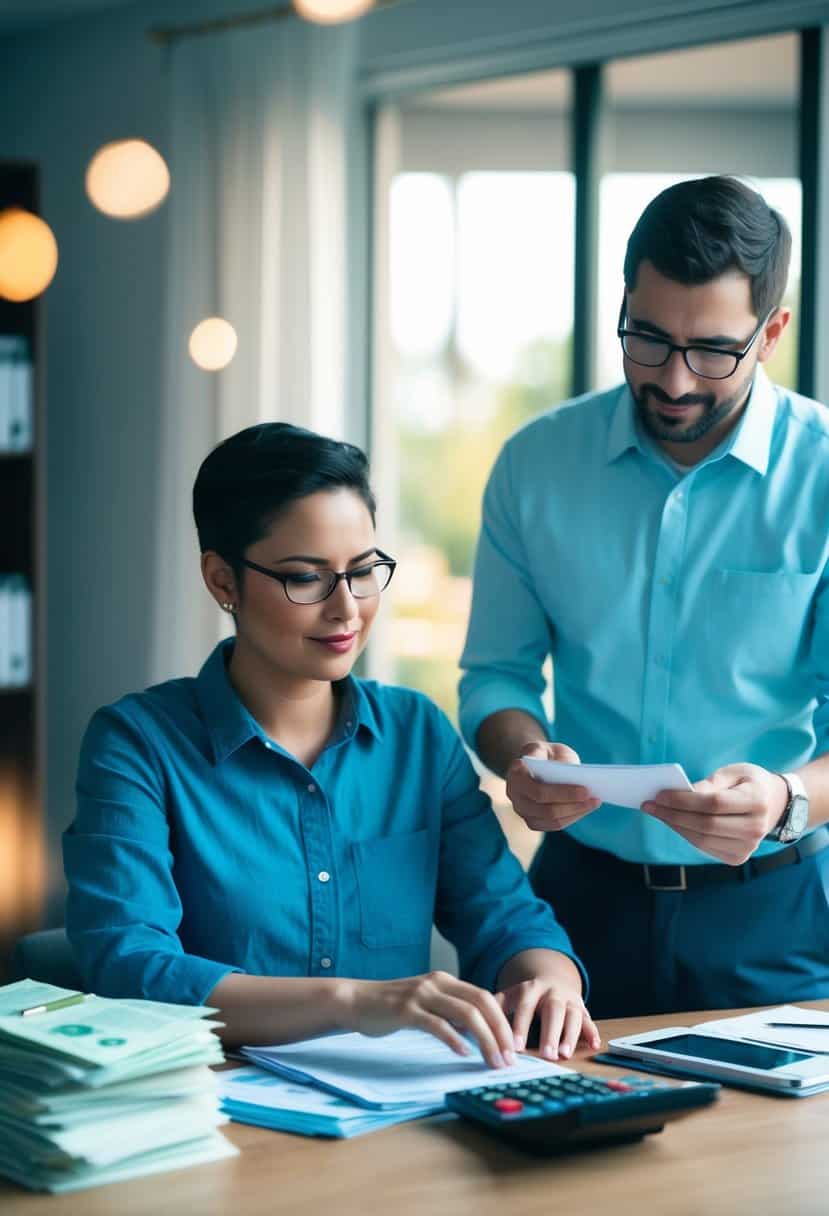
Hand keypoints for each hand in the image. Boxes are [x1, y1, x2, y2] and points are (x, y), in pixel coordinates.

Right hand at [338, 971, 516, 1068]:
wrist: (357, 1001)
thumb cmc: (394, 1007)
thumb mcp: (428, 1003)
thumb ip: (451, 1012)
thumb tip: (481, 1031)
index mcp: (445, 980)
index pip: (484, 997)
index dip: (503, 1021)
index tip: (513, 1047)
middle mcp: (437, 982)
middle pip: (481, 1003)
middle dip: (500, 1031)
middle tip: (509, 1058)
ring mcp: (422, 994)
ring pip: (464, 1014)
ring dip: (484, 1039)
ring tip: (492, 1060)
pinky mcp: (406, 1010)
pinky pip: (437, 1024)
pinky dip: (454, 1039)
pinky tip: (462, 1053)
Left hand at [496, 952, 600, 1060]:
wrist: (553, 978)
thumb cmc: (528, 995)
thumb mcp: (511, 995)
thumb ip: (496, 1006)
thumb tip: (474, 1021)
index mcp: (531, 988)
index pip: (526, 1006)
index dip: (521, 1026)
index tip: (516, 1048)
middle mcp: (553, 992)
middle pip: (554, 1010)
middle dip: (550, 1033)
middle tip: (547, 1056)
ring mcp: (570, 1000)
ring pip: (573, 1015)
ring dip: (571, 1035)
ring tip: (565, 1054)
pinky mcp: (583, 1009)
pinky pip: (589, 1019)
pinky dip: (592, 1032)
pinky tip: (593, 1045)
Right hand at [506, 741, 600, 831]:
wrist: (534, 762)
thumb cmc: (543, 754)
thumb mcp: (546, 747)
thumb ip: (555, 759)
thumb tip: (571, 776)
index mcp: (515, 774)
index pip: (539, 792)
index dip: (564, 793)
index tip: (586, 790)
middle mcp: (514, 795)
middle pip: (546, 810)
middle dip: (574, 805)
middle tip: (595, 798)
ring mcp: (521, 810)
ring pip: (551, 820)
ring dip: (576, 813)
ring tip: (594, 803)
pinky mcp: (532, 820)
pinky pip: (554, 825)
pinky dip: (572, 817)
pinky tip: (585, 808)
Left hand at [641, 763, 788, 863]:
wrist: (774, 805)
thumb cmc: (748, 783)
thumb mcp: (733, 772)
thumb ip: (710, 783)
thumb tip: (685, 793)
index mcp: (757, 801)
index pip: (713, 804)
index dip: (683, 800)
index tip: (659, 794)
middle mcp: (756, 828)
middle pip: (705, 824)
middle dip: (672, 814)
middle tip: (649, 805)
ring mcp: (749, 847)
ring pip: (702, 840)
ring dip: (674, 826)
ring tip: (656, 812)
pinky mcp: (738, 857)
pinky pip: (705, 848)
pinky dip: (685, 834)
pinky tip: (672, 822)